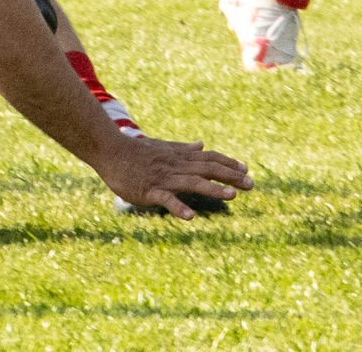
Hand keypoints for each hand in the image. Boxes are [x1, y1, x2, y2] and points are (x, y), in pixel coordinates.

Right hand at [96, 133, 252, 219]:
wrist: (110, 151)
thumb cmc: (136, 151)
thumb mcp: (162, 147)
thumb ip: (183, 148)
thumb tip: (202, 145)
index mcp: (179, 157)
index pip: (209, 158)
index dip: (228, 163)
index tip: (246, 170)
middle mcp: (175, 166)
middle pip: (207, 169)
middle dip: (230, 176)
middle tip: (251, 184)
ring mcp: (163, 178)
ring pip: (192, 183)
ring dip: (213, 189)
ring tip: (232, 195)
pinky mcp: (150, 190)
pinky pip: (166, 199)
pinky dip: (179, 207)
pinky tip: (191, 217)